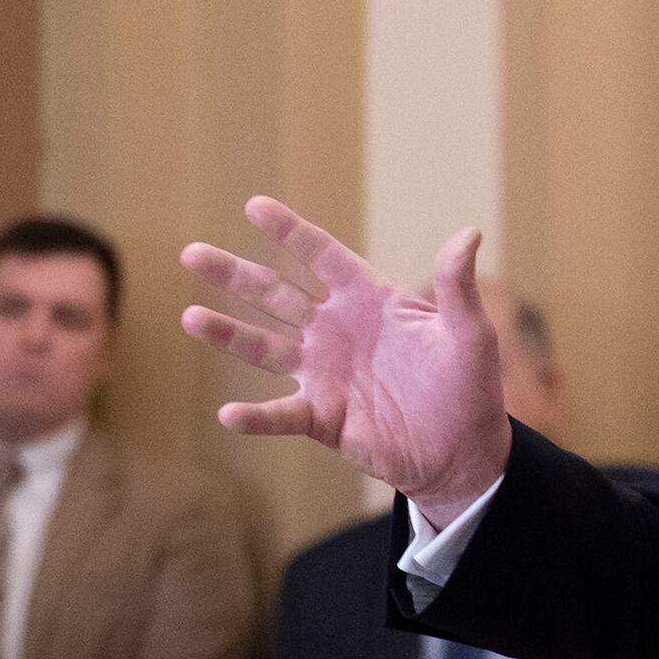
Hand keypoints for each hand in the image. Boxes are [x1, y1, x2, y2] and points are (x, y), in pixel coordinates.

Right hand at [181, 200, 515, 524]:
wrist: (463, 452)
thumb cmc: (469, 388)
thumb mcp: (469, 335)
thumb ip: (457, 287)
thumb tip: (469, 234)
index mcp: (369, 300)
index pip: (322, 256)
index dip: (290, 232)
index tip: (254, 206)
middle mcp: (336, 331)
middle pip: (276, 295)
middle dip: (234, 275)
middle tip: (192, 253)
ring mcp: (324, 373)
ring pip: (263, 347)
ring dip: (226, 333)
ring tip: (189, 317)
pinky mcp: (321, 417)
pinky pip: (280, 414)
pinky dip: (254, 417)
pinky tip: (228, 414)